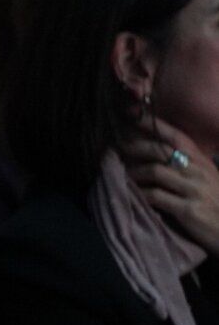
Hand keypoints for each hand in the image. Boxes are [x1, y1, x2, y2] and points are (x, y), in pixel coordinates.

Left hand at [119, 121, 218, 254]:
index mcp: (203, 161)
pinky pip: (156, 196)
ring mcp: (194, 190)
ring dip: (133, 172)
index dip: (153, 124)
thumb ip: (186, 166)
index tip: (132, 114)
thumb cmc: (216, 204)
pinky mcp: (189, 209)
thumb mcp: (206, 179)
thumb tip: (156, 154)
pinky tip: (130, 194)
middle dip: (134, 147)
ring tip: (121, 174)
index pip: (177, 136)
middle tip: (116, 148)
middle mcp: (199, 171)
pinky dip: (139, 194)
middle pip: (161, 150)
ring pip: (155, 171)